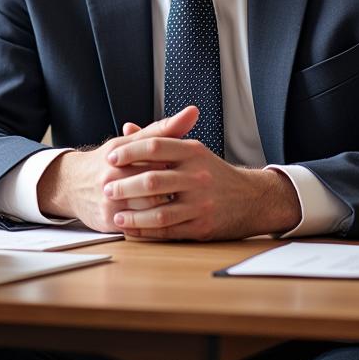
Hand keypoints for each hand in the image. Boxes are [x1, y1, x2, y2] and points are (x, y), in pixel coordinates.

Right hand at [36, 109, 200, 231]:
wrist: (71, 183)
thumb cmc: (107, 162)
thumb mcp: (131, 143)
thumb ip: (163, 129)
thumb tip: (192, 112)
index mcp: (122, 152)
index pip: (158, 156)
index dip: (175, 164)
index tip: (186, 169)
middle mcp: (113, 174)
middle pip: (154, 183)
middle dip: (173, 188)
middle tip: (187, 191)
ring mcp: (110, 198)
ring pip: (149, 206)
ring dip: (167, 207)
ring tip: (177, 204)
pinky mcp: (108, 219)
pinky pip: (138, 225)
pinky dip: (154, 224)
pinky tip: (164, 219)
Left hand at [103, 129, 300, 239]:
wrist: (252, 199)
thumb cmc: (213, 173)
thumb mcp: (192, 150)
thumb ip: (159, 139)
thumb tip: (127, 128)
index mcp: (193, 152)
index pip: (155, 146)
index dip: (130, 152)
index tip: (110, 157)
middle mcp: (198, 176)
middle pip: (153, 181)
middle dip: (125, 186)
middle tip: (106, 188)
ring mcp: (201, 203)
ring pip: (160, 211)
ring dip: (134, 214)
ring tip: (116, 215)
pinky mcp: (203, 226)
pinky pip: (169, 231)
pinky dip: (147, 231)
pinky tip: (133, 229)